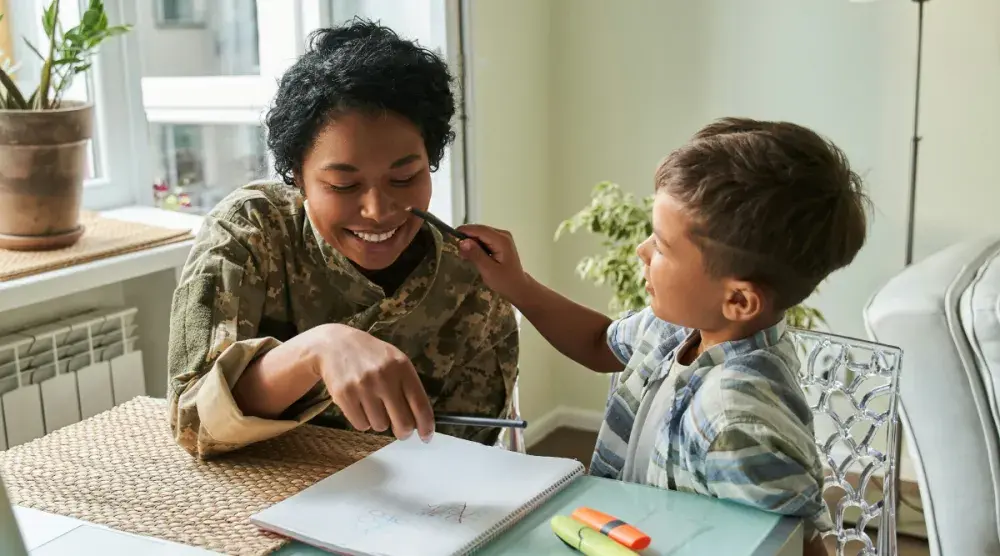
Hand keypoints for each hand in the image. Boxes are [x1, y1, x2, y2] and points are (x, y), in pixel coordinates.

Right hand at [303, 324, 434, 441]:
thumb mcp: (396, 361)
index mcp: (402, 368)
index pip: (420, 405)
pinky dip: (363, 421)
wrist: (335, 345)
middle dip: (403, 431)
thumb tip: (421, 420)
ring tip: (373, 404)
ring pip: (380, 426)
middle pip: (403, 423)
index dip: (426, 426)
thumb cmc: (371, 356)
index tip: (426, 436)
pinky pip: (361, 425)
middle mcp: (384, 378)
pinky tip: (360, 405)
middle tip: (400, 430)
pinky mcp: (344, 395)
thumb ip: (409, 387)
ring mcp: (363, 387)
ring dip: (379, 421)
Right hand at [455, 224, 530, 301]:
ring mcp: (502, 237)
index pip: (480, 230)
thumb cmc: (505, 281)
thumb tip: (462, 242)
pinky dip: (476, 244)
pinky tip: (471, 254)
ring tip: (462, 253)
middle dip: (466, 237)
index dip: (464, 231)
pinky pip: (484, 239)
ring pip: (481, 234)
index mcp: (501, 240)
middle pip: (480, 230)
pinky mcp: (500, 242)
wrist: (518, 287)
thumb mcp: (488, 270)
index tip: (450, 236)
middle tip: (455, 248)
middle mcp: (503, 234)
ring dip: (471, 241)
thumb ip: (476, 255)